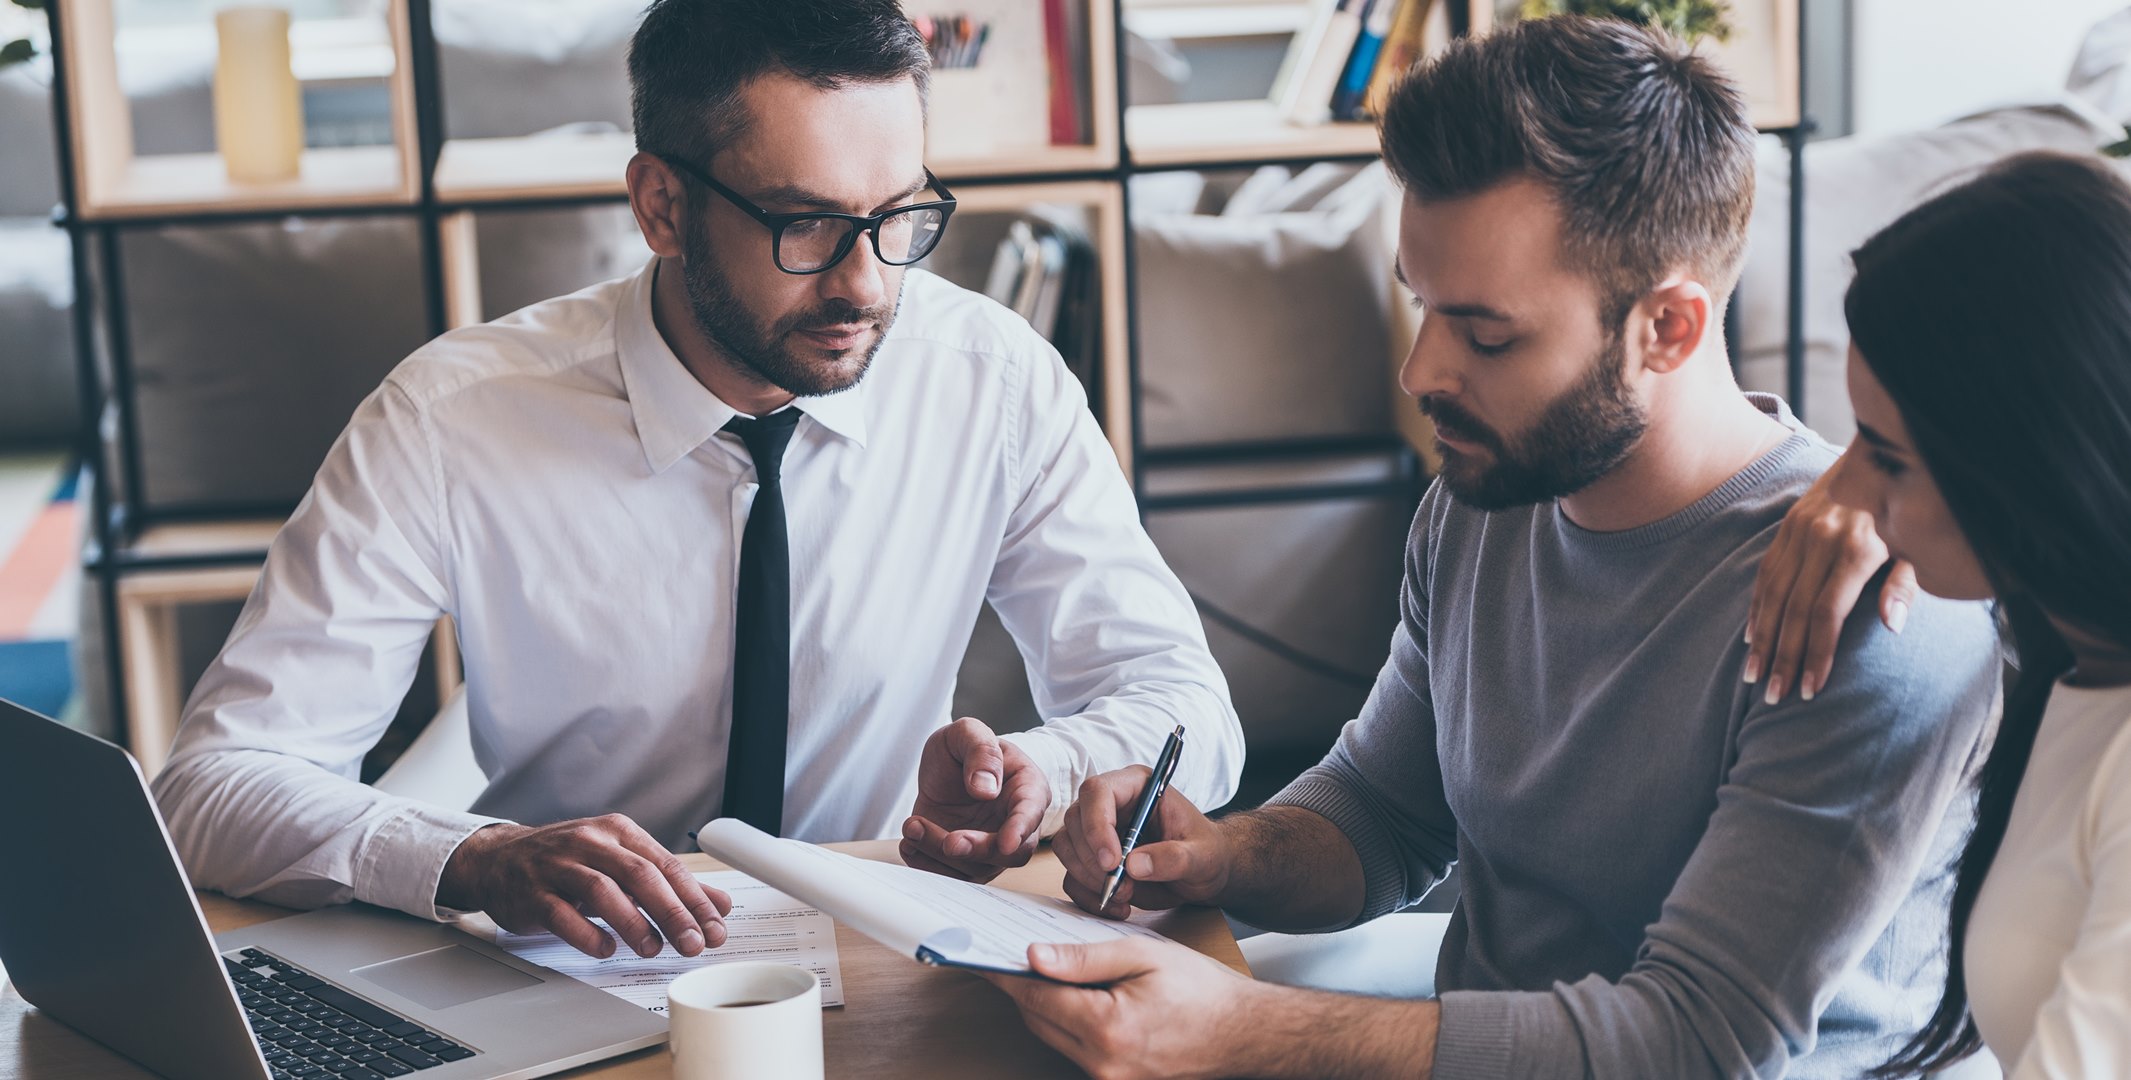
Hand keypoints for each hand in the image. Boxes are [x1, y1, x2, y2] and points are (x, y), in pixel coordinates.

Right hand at [436, 814, 731, 959]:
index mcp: (618, 832)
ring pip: (602, 890)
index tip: (715, 927)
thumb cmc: (567, 862)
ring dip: (633, 922)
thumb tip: (719, 904)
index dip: (695, 898)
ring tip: (653, 948)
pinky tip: (605, 949)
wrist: (498, 858)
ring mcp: (559, 866)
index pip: (666, 865)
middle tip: (693, 943)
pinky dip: (586, 933)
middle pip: (640, 875)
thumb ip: (669, 884)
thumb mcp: (620, 864)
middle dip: (672, 912)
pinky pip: (560, 913)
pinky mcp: (532, 892)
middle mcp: (591, 843)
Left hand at [900, 717, 1049, 881]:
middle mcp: (1014, 823)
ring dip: (940, 854)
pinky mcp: (965, 860)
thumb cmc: (967, 748)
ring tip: (913, 826)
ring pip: (975, 867)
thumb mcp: (969, 732)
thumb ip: (981, 751)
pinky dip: (927, 864)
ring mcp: (991, 846)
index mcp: (1027, 788)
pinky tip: (911, 842)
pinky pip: (952, 875)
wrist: (947, 767)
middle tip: (949, 842)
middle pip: (1008, 853)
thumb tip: (986, 788)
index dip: (1020, 829)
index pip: (1031, 812)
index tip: (1006, 842)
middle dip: (978, 851)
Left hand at [984, 937, 1265, 1079]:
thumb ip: (1085, 958)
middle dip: (1021, 987)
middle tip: (1004, 953)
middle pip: (1038, 1020)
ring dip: (1043, 1006)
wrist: (1245, 1033)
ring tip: (1040, 970)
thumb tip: (1033, 957)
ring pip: (1054, 1037)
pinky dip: (1067, 1023)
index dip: (1003, 974)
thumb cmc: (1201, 990)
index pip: (1035, 997)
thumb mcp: (1144, 955)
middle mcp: (1103, 1064)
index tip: (977, 955)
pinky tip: (1073, 997)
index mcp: (1108, 1028)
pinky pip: (1075, 1051)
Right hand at [1054, 767, 1227, 918]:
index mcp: (1137, 786)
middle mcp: (1111, 803)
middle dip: (1093, 860)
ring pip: (1068, 847)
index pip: (1098, 791)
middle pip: (1076, 820)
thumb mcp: (1202, 856)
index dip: (1097, 824)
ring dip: (1089, 878)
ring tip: (1125, 896)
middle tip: (1123, 887)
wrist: (1204, 874)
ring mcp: (1098, 830)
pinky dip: (1088, 895)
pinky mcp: (1092, 858)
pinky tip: (1118, 906)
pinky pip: (1072, 875)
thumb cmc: (1207, 853)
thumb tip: (1134, 865)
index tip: (1112, 862)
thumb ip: (1174, 858)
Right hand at [1745, 461, 1917, 703]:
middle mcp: (1822, 540)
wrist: (1884, 456)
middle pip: (1794, 610)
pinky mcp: (1787, 525)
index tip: (1810, 689)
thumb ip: (1904, 587)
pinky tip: (1752, 636)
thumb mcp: (1918, 549)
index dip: (1816, 653)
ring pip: (1772, 593)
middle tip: (1775, 695)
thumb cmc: (1909, 514)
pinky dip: (1757, 607)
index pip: (1827, 613)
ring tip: (1755, 675)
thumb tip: (1892, 627)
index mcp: (1857, 550)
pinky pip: (1765, 573)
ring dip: (1762, 638)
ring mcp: (1799, 531)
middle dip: (1784, 657)